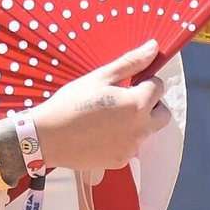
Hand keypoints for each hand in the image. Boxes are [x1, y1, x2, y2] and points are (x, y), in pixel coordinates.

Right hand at [29, 41, 172, 173]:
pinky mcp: (120, 161)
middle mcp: (140, 128)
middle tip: (125, 100)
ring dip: (137, 122)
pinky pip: (131, 146)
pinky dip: (123, 139)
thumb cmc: (72, 103)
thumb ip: (131, 62)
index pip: (159, 87)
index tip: (127, 83)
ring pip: (147, 130)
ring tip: (109, 117)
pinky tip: (101, 133)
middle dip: (151, 104)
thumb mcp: (100, 77)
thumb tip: (155, 47)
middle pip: (162, 113)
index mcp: (138, 104)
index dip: (145, 81)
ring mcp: (131, 147)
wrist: (47, 137)